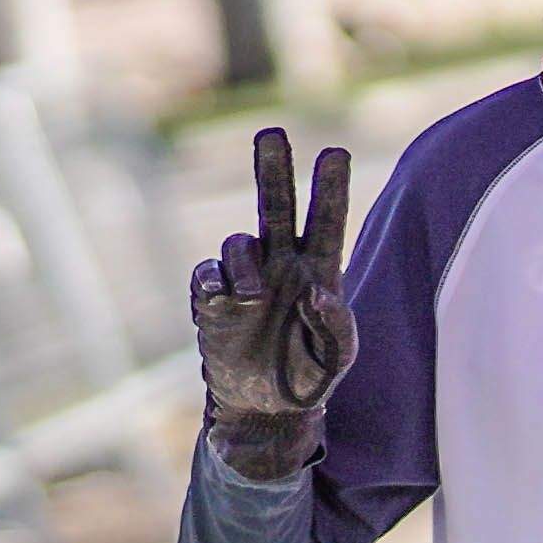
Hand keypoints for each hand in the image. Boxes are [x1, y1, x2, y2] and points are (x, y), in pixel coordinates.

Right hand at [191, 127, 354, 476]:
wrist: (267, 409)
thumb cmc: (311, 376)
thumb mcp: (337, 358)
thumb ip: (335, 326)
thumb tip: (319, 293)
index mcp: (320, 271)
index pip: (328, 221)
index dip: (331, 188)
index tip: (336, 153)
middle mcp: (282, 264)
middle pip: (276, 205)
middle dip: (273, 169)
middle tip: (271, 132)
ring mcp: (245, 278)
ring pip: (238, 242)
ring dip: (244, 263)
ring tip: (254, 297)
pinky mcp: (212, 299)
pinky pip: (206, 273)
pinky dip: (211, 280)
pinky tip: (218, 297)